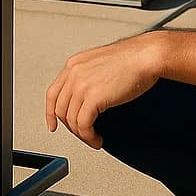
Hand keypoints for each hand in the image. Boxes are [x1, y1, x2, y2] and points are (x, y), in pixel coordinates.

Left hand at [45, 32, 165, 149]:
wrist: (145, 56)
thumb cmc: (131, 59)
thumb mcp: (99, 64)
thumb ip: (87, 77)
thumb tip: (85, 98)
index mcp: (73, 65)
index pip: (52, 93)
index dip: (50, 113)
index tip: (54, 124)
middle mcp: (74, 73)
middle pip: (59, 109)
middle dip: (71, 127)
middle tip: (84, 134)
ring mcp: (81, 85)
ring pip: (71, 120)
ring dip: (82, 135)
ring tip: (93, 139)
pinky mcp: (93, 97)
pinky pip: (83, 125)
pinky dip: (89, 136)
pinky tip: (97, 138)